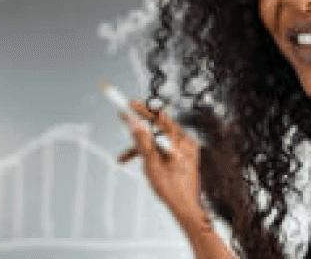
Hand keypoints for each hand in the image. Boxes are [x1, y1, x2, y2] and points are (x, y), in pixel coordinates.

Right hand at [116, 101, 206, 225]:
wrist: (185, 206)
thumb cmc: (170, 188)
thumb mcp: (151, 163)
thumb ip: (143, 141)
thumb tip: (135, 122)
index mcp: (179, 142)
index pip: (158, 118)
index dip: (142, 110)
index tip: (129, 104)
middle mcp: (186, 142)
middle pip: (160, 126)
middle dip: (140, 128)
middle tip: (125, 121)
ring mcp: (187, 149)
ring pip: (160, 138)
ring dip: (142, 145)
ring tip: (123, 158)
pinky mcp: (185, 156)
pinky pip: (166, 147)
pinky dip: (153, 151)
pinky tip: (140, 162)